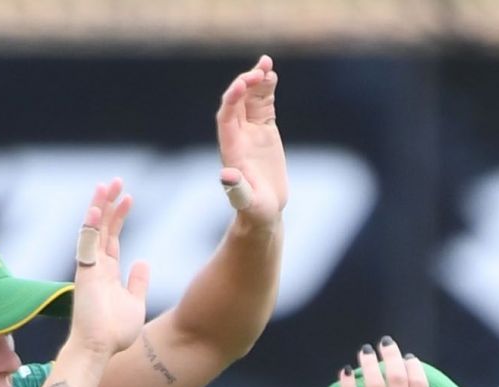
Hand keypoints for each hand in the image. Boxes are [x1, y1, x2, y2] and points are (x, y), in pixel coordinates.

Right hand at [67, 180, 148, 357]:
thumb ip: (137, 282)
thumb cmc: (115, 332)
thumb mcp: (135, 302)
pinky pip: (87, 243)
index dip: (119, 217)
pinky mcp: (85, 272)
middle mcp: (96, 266)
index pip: (112, 237)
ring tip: (108, 185)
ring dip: (100, 206)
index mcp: (108, 272)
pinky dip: (91, 225)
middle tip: (117, 181)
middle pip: (102, 227)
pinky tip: (97, 206)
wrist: (100, 348)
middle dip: (109, 204)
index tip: (128, 198)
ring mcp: (90, 267)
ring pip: (93, 229)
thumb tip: (143, 262)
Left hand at [216, 55, 286, 228]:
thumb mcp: (246, 201)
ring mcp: (252, 130)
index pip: (227, 115)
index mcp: (231, 146)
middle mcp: (238, 134)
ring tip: (267, 64)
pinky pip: (264, 105)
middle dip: (247, 84)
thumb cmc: (254, 209)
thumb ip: (237, 189)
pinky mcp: (265, 130)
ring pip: (251, 98)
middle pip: (238, 101)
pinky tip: (272, 75)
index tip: (244, 84)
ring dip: (258, 81)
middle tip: (261, 71)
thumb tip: (226, 176)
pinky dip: (268, 90)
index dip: (233, 98)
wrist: (264, 210)